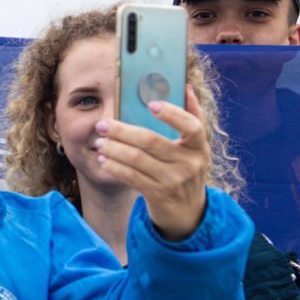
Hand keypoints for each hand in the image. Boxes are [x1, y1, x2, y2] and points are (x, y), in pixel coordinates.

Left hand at [91, 85, 210, 240]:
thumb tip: (186, 86)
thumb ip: (191, 117)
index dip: (173, 114)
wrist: (188, 212)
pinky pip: (132, 177)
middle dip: (122, 131)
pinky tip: (104, 160)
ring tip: (99, 142)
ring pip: (137, 160)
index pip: (192, 126)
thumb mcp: (195, 148)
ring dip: (114, 149)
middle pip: (151, 141)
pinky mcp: (158, 194)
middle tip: (102, 124)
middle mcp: (189, 163)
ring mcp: (173, 180)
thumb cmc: (187, 170)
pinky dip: (115, 167)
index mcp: (200, 147)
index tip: (151, 104)